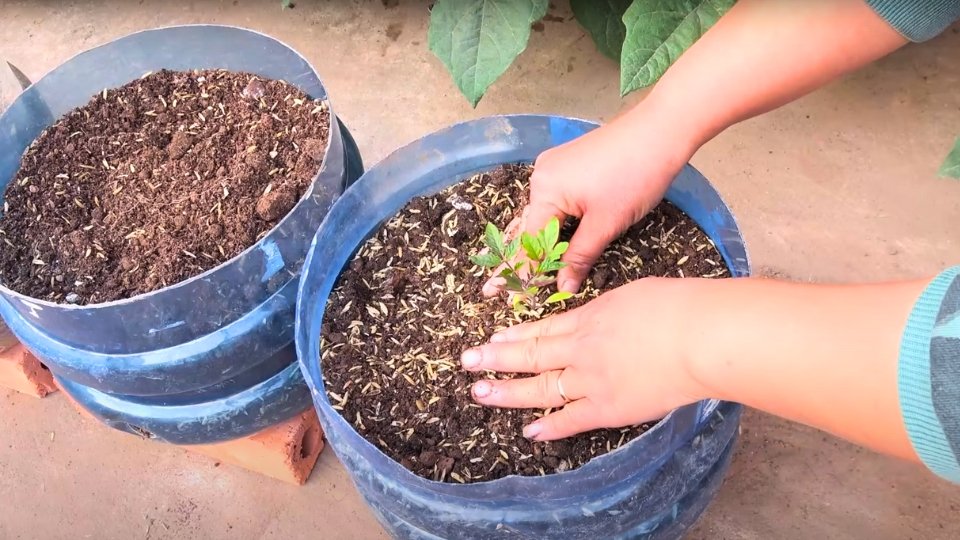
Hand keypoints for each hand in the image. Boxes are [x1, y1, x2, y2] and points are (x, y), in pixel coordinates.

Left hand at [462, 278, 709, 440]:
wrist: (699, 336)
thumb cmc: (677, 306)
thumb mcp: (632, 294)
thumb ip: (607, 310)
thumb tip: (598, 317)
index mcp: (588, 317)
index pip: (542, 329)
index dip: (514, 335)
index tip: (493, 337)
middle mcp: (580, 350)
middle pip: (529, 355)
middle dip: (495, 358)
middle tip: (467, 361)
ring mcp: (590, 381)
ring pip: (540, 387)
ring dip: (508, 392)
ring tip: (480, 393)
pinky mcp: (608, 409)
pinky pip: (571, 419)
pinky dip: (549, 427)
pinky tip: (529, 431)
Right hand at [483, 106, 694, 296]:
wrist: (660, 132)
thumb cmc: (634, 177)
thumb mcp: (605, 224)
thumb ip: (579, 256)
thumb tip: (561, 287)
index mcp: (545, 189)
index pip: (529, 240)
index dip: (523, 270)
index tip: (506, 295)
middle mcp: (541, 175)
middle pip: (531, 225)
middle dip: (524, 256)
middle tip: (503, 289)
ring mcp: (555, 166)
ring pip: (543, 213)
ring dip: (540, 240)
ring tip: (522, 269)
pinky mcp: (570, 163)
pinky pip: (555, 199)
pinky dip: (554, 221)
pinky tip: (551, 239)